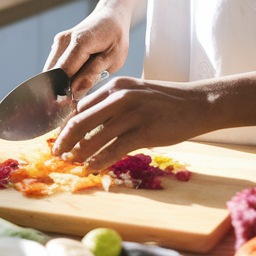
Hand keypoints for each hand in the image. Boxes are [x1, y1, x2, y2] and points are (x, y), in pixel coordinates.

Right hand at [43, 5, 129, 97]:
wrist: (110, 16)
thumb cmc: (115, 38)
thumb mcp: (113, 58)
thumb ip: (92, 75)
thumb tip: (73, 93)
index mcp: (80, 42)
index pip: (63, 73)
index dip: (63, 92)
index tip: (69, 108)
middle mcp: (64, 40)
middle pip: (53, 73)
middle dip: (59, 90)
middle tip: (73, 103)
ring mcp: (58, 42)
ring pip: (51, 71)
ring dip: (60, 83)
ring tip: (77, 89)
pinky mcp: (57, 45)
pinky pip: (54, 66)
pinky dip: (61, 76)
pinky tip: (74, 80)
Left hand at [50, 77, 200, 171]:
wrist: (198, 103)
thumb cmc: (166, 102)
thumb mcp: (136, 94)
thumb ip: (114, 106)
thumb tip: (90, 128)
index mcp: (116, 86)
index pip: (81, 107)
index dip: (67, 125)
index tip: (61, 138)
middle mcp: (120, 97)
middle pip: (81, 121)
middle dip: (65, 140)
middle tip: (57, 153)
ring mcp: (132, 113)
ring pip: (95, 138)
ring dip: (80, 154)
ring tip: (74, 164)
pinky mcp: (144, 131)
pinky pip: (114, 149)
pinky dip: (100, 161)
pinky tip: (93, 168)